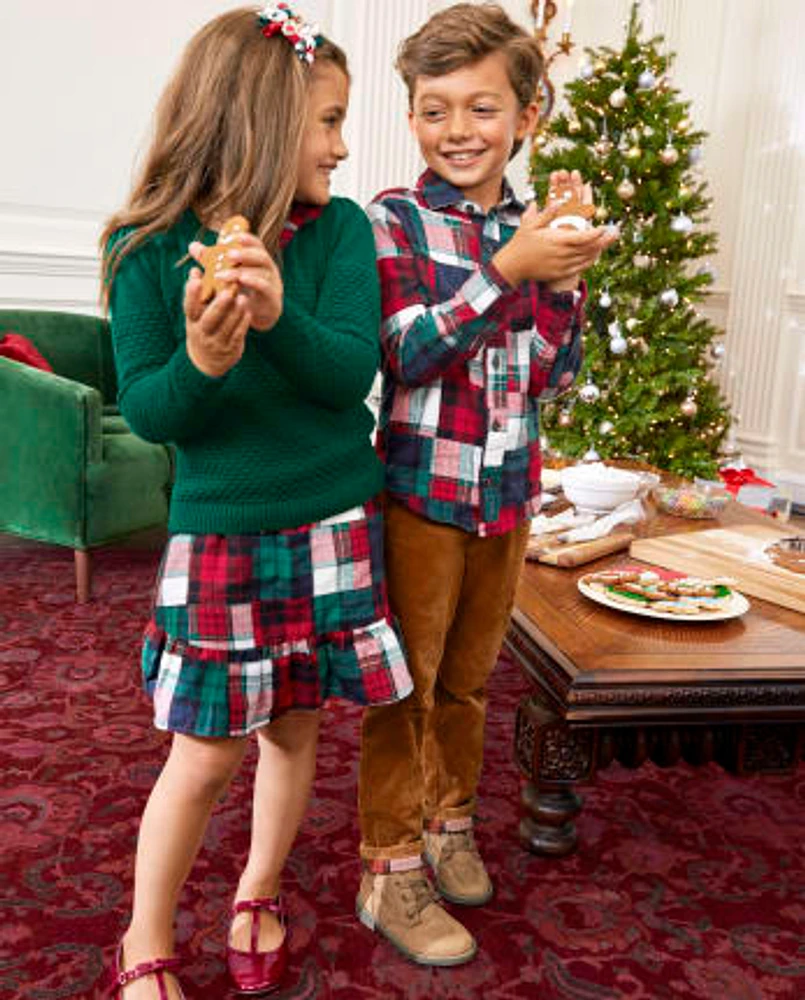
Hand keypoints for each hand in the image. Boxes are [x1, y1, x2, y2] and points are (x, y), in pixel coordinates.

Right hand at [184, 268, 251, 377]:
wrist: (208, 361)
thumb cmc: (203, 328)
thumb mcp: (196, 314)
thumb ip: (198, 293)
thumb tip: (195, 269)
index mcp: (192, 321)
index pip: (189, 307)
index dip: (192, 293)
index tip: (197, 278)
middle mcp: (202, 332)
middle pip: (209, 318)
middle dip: (218, 305)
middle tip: (228, 292)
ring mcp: (216, 342)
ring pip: (226, 327)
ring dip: (235, 312)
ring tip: (243, 298)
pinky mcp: (230, 349)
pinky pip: (237, 335)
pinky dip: (242, 324)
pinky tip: (248, 312)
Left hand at [189, 234, 282, 331]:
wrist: (253, 318)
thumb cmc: (239, 292)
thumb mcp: (225, 274)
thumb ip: (211, 261)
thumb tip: (193, 246)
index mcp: (258, 260)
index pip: (256, 244)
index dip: (245, 239)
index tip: (230, 238)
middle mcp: (269, 270)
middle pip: (261, 256)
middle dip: (244, 254)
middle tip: (228, 255)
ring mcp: (273, 284)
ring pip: (261, 272)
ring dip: (241, 271)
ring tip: (222, 275)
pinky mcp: (273, 300)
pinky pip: (265, 288)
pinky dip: (254, 283)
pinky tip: (240, 283)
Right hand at [493, 170, 617, 288]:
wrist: (512, 266)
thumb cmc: (520, 243)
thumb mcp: (530, 224)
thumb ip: (546, 213)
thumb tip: (558, 200)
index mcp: (557, 240)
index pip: (582, 237)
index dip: (596, 233)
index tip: (605, 227)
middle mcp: (562, 254)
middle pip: (589, 248)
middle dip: (603, 241)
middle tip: (615, 234)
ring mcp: (561, 266)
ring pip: (586, 259)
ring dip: (598, 251)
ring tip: (607, 243)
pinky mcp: (559, 273)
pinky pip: (579, 268)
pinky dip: (588, 261)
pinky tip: (594, 256)